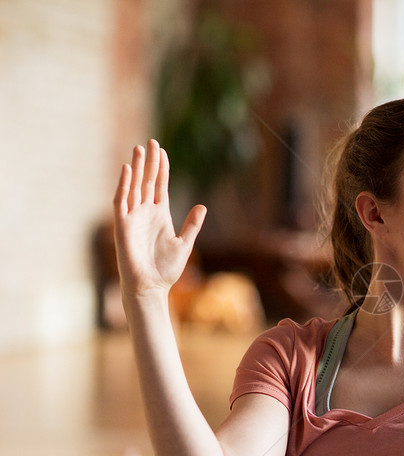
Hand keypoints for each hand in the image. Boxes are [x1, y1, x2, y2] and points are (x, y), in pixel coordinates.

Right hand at [113, 139, 206, 297]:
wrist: (151, 287)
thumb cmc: (166, 269)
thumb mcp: (184, 244)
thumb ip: (192, 224)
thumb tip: (203, 206)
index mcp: (161, 215)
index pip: (160, 186)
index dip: (162, 169)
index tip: (163, 151)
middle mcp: (146, 213)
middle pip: (147, 181)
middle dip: (150, 162)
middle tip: (151, 142)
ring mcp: (133, 217)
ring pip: (134, 187)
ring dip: (137, 168)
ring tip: (140, 149)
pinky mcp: (123, 225)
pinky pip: (122, 201)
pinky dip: (124, 185)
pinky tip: (128, 170)